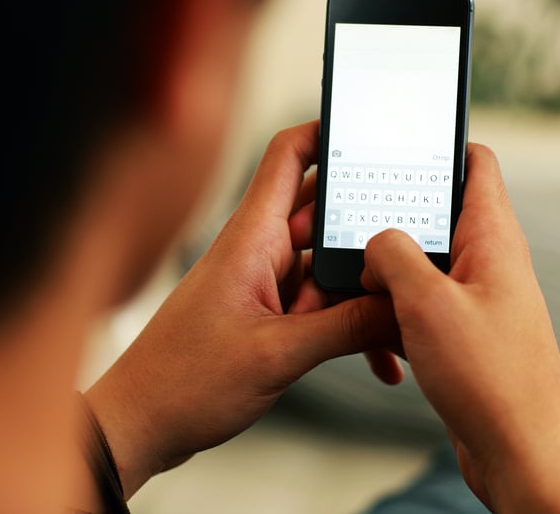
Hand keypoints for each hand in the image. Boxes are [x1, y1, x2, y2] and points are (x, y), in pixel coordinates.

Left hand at [86, 121, 397, 496]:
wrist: (139, 426)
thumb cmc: (183, 382)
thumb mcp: (278, 355)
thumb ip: (347, 327)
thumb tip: (401, 305)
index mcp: (252, 238)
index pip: (289, 155)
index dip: (329, 132)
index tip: (376, 133)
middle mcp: (259, 251)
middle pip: (326, 214)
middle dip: (372, 231)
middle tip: (419, 247)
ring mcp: (264, 283)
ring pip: (329, 267)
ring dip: (364, 292)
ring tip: (404, 317)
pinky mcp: (267, 316)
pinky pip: (321, 307)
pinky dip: (350, 327)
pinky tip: (379, 358)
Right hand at [361, 144, 559, 512]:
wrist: (522, 455)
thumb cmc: (491, 380)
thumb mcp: (428, 304)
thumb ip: (393, 255)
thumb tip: (376, 243)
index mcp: (494, 238)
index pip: (474, 163)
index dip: (437, 143)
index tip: (395, 138)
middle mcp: (490, 262)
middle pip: (438, 212)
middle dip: (393, 213)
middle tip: (350, 215)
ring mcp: (479, 299)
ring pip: (424, 262)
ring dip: (388, 268)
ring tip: (351, 274)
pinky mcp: (466, 335)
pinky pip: (422, 304)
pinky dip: (394, 307)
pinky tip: (370, 323)